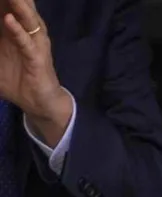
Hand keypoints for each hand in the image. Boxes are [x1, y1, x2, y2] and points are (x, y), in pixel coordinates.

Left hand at [0, 0, 70, 142]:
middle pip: (20, 7)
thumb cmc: (16, 82)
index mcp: (13, 30)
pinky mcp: (38, 58)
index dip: (4, 1)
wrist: (38, 104)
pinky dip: (17, 31)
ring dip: (18, 5)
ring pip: (27, 19)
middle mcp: (26, 32)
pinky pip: (26, 42)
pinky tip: (8, 19)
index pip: (7, 8)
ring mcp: (34, 43)